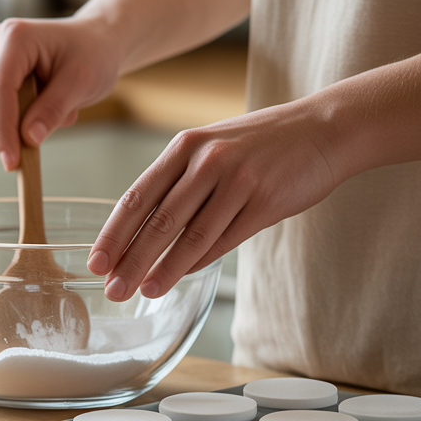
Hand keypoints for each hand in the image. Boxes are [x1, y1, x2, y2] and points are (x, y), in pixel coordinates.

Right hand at [0, 16, 122, 169]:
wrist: (95, 42)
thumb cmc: (92, 55)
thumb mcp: (81, 83)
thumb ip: (53, 110)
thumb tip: (28, 138)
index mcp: (16, 36)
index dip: (3, 129)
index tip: (11, 162)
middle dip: (8, 132)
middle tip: (34, 156)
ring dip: (16, 124)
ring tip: (59, 113)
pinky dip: (16, 119)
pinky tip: (45, 108)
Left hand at [87, 103, 344, 300]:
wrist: (324, 129)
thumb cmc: (260, 145)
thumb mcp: (212, 148)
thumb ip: (179, 183)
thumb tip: (143, 231)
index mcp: (185, 147)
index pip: (137, 197)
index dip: (114, 234)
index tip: (96, 262)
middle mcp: (207, 162)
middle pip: (158, 221)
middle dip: (131, 260)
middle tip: (111, 289)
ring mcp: (237, 181)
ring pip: (190, 236)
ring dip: (163, 269)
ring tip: (143, 292)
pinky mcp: (265, 202)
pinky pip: (224, 240)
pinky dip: (199, 262)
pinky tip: (182, 277)